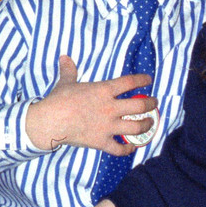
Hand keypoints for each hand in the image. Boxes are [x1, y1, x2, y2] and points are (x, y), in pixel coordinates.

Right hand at [25, 55, 156, 155]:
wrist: (51, 122)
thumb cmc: (59, 100)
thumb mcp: (66, 82)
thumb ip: (69, 70)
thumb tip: (64, 57)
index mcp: (104, 90)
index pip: (129, 82)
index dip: (142, 80)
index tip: (149, 80)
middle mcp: (111, 108)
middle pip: (140, 106)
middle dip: (151, 104)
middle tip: (154, 103)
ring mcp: (108, 127)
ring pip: (136, 127)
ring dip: (146, 125)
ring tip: (150, 123)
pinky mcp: (102, 142)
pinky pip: (120, 149)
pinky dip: (128, 149)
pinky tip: (132, 147)